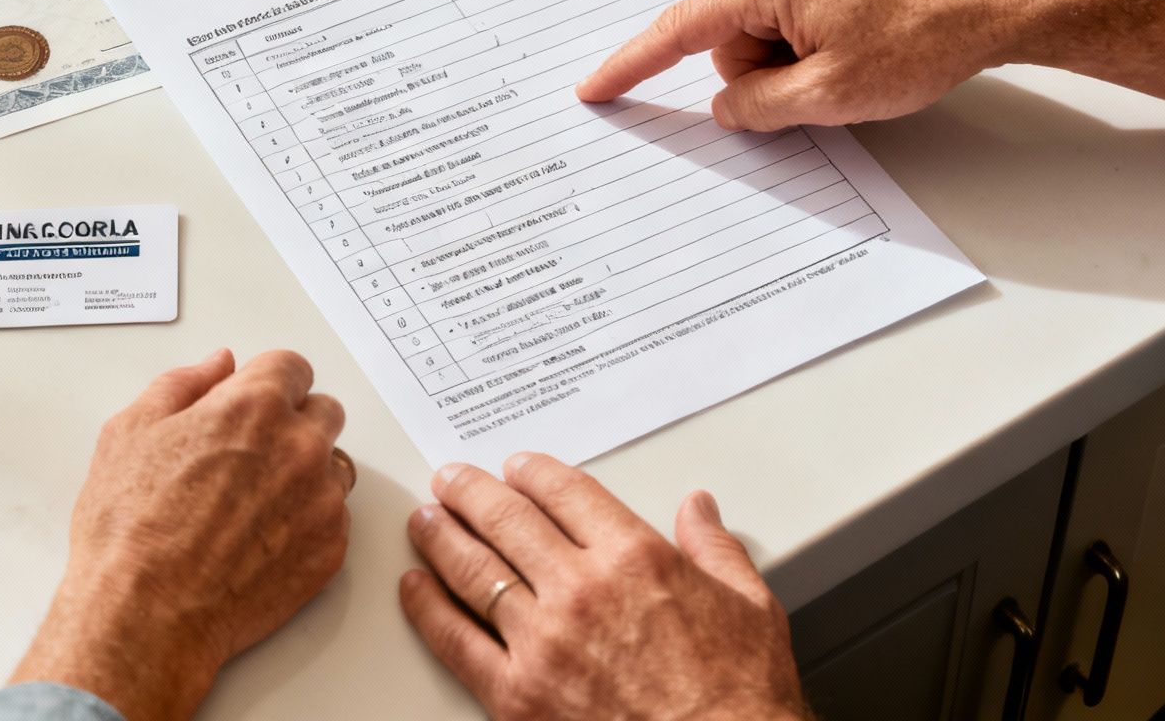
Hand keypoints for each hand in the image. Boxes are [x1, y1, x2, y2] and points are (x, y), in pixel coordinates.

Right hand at [13, 349, 354, 720]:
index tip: (254, 400)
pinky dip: (308, 521)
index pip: (292, 368)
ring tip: (255, 501)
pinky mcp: (330, 548)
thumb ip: (183, 385)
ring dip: (307, 472)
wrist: (145, 615)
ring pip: (334, 466)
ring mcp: (321, 500)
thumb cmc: (129, 529)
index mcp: (254, 407)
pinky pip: (334, 518)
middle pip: (323, 412)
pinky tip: (263, 538)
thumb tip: (218, 366)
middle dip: (293, 423)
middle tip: (251, 453)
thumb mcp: (131, 431)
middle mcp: (299, 447)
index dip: (268, 382)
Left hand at [400, 453, 804, 720]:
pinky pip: (456, 640)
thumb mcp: (749, 605)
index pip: (566, 492)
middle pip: (508, 520)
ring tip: (426, 519)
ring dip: (442, 536)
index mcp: (636, 558)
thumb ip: (715, 548)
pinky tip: (415, 587)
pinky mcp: (516, 694)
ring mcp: (543, 642)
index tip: (518, 468)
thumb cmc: (739, 696)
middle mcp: (581, 590)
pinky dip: (428, 608)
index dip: (534, 472)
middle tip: (452, 481)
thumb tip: (699, 510)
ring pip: (474, 569)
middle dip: (472, 493)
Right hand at [577, 0, 1025, 130]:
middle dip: (763, 75)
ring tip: (858, 63)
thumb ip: (760, 106)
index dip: (634, 65)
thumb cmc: (928, 33)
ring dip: (796, 61)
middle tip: (825, 86)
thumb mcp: (831, 96)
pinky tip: (866, 45)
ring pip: (767, 29)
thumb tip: (727, 104)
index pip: (680, 29)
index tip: (598, 88)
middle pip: (731, 37)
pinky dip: (816, 41)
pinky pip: (798, 11)